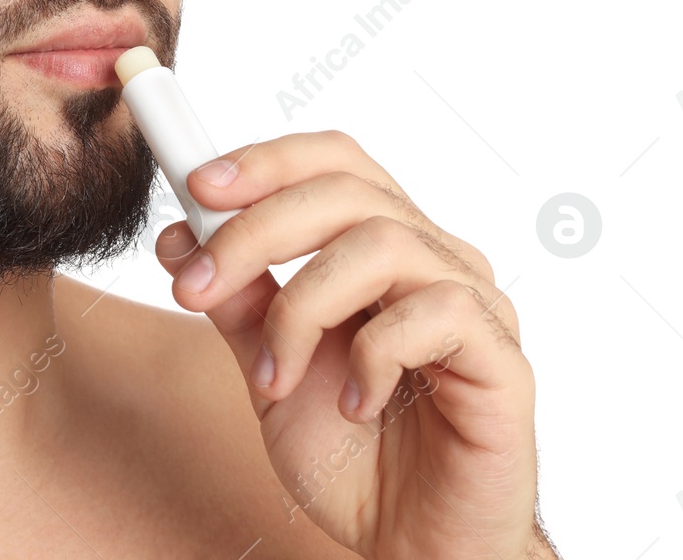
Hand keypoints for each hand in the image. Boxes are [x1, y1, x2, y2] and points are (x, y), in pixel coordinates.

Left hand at [155, 130, 553, 558]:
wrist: (413, 547)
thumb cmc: (353, 457)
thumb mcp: (268, 370)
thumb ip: (237, 302)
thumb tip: (181, 237)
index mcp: (381, 249)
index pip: (334, 163)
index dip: (267, 161)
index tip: (196, 186)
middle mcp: (433, 260)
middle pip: (347, 192)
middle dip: (254, 232)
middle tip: (195, 289)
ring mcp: (473, 304)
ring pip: (383, 243)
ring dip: (302, 308)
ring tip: (274, 376)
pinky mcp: (502, 358)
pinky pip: (436, 313)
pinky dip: (372, 356)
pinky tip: (357, 405)